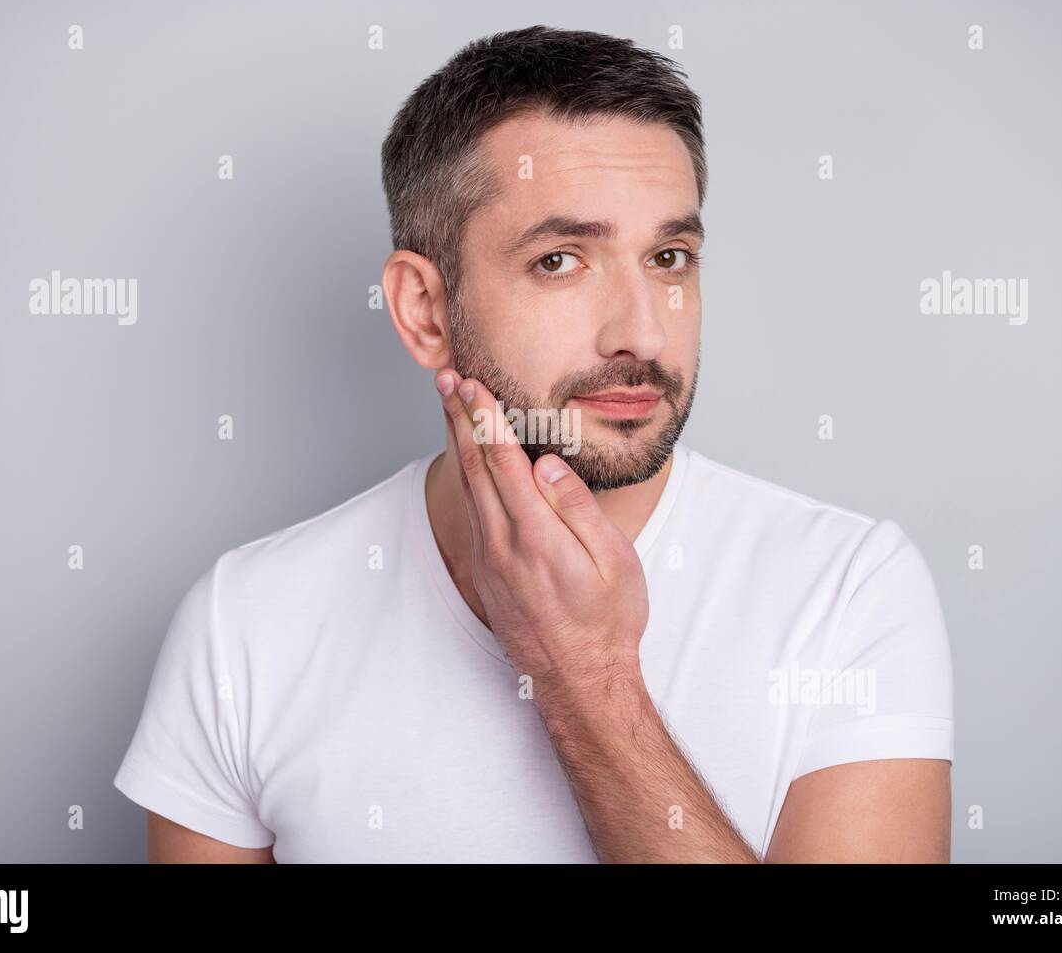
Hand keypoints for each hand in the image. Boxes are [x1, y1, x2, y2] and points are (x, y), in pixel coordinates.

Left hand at [435, 368, 648, 690]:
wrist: (580, 682)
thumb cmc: (608, 623)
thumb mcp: (614, 563)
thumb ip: (577, 509)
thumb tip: (545, 464)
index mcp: (537, 536)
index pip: (505, 461)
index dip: (486, 418)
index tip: (474, 385)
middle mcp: (503, 545)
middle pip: (475, 467)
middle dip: (461, 419)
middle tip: (447, 380)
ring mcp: (490, 560)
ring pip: (468, 488)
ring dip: (458, 443)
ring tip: (450, 406)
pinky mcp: (487, 573)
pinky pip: (473, 512)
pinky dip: (467, 476)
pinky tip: (468, 460)